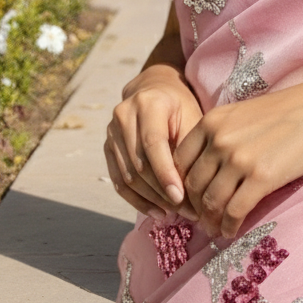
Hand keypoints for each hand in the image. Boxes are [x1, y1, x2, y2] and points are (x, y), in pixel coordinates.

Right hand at [105, 64, 203, 219]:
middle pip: (139, 163)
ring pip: (128, 175)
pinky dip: (137, 200)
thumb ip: (189, 147)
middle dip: (162, 192)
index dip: (165, 173)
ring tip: (174, 213)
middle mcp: (124, 116)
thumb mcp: (191, 116)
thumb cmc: (180, 105)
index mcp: (148, 103)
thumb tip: (194, 188)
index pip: (153, 144)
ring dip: (151, 199)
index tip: (181, 198)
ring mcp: (112, 132)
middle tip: (186, 211)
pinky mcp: (108, 147)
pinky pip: (119, 180)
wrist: (154, 88)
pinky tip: (155, 211)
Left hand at [173, 73, 302, 239]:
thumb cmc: (287, 112)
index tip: (189, 198)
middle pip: (193, 184)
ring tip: (215, 229)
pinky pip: (234, 211)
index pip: (179, 161)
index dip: (180, 185)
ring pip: (210, 202)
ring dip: (210, 221)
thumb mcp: (244, 114)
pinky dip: (228, 226)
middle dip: (194, 207)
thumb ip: (221, 135)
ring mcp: (239, 159)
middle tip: (201, 219)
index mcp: (213, 121)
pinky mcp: (261, 178)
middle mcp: (220, 139)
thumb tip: (207, 167)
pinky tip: (231, 231)